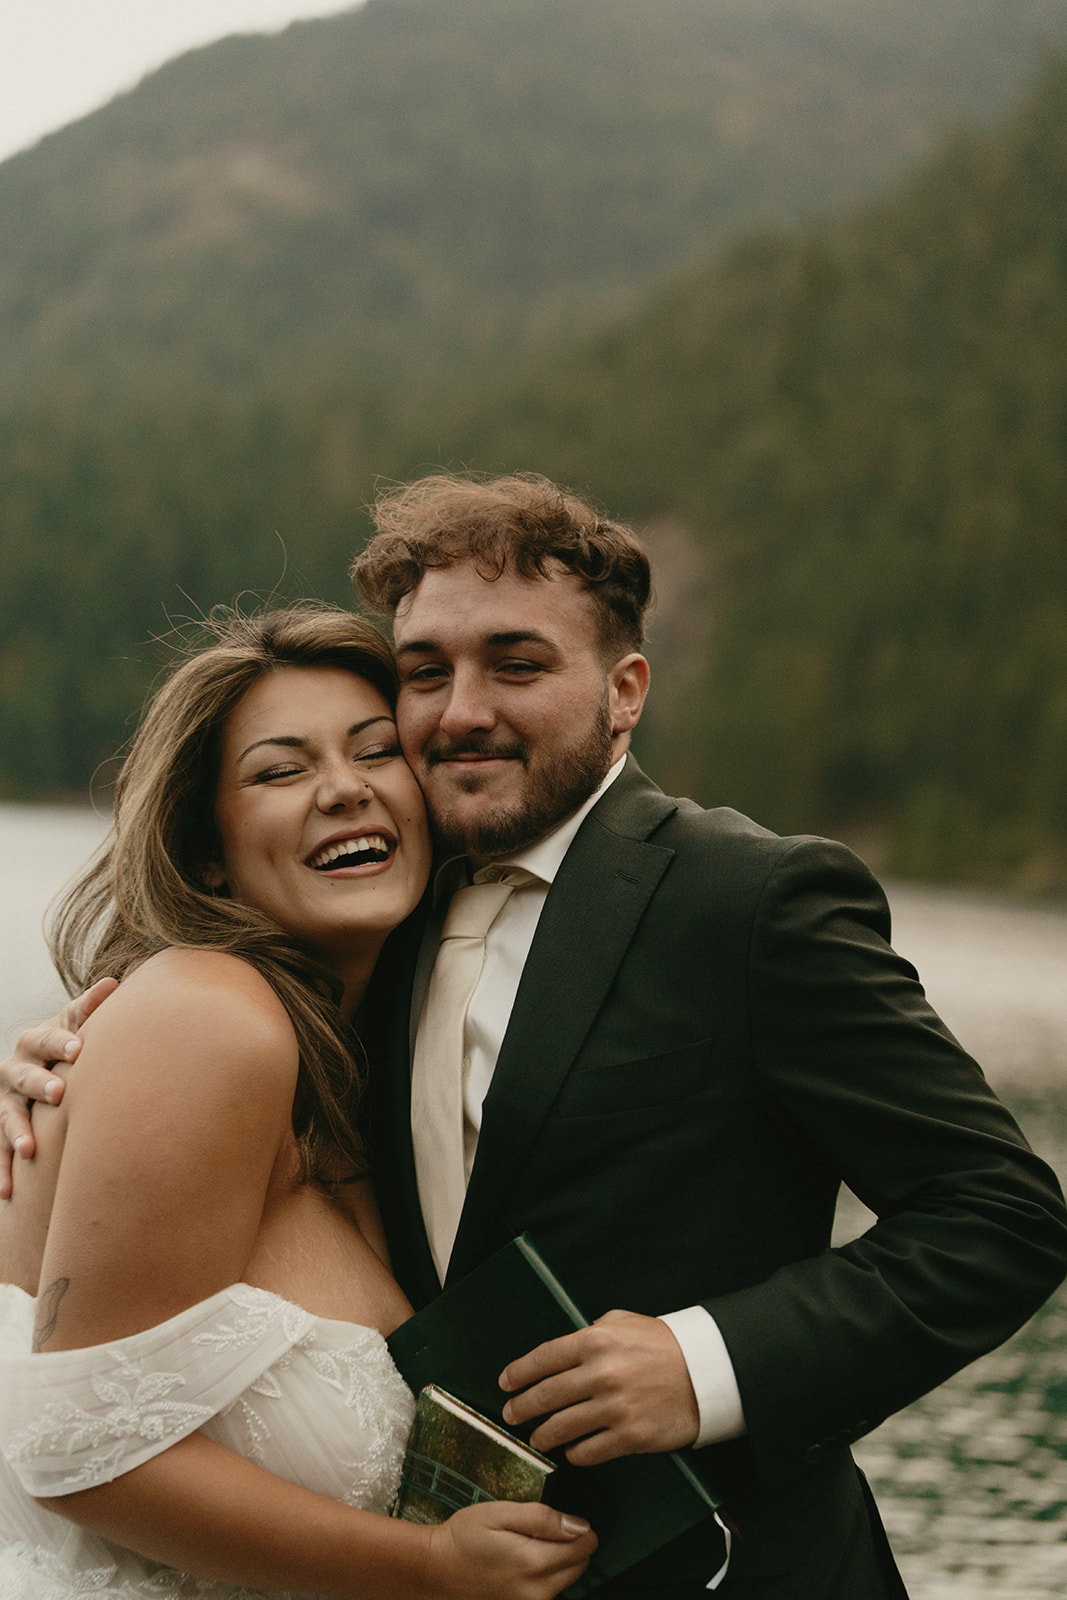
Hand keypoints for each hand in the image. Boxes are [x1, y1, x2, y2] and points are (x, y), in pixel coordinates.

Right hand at [0, 978, 117, 1195]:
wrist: (41, 1067)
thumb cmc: (68, 1045)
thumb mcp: (75, 1025)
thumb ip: (89, 1009)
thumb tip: (112, 983)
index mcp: (36, 1042)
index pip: (46, 1038)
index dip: (60, 1041)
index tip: (78, 1049)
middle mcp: (16, 1069)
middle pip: (24, 1075)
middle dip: (40, 1084)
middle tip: (60, 1093)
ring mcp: (7, 1100)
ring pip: (8, 1115)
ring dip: (17, 1131)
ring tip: (30, 1150)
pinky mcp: (3, 1128)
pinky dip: (3, 1170)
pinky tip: (8, 1192)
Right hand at [429, 1500, 596, 1599]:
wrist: (436, 1570)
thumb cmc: (465, 1537)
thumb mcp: (500, 1513)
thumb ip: (542, 1518)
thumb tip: (579, 1526)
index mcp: (535, 1563)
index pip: (586, 1546)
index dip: (576, 1527)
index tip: (556, 1520)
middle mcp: (538, 1592)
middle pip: (581, 1565)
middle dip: (570, 1544)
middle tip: (536, 1532)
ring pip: (567, 1579)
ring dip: (557, 1561)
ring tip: (524, 1547)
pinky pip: (549, 1591)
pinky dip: (543, 1576)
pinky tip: (519, 1564)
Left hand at [499, 1309, 699, 1464]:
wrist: (707, 1374)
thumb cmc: (665, 1346)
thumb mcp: (626, 1322)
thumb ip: (594, 1330)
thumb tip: (568, 1343)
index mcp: (596, 1341)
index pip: (544, 1358)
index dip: (519, 1372)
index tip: (505, 1383)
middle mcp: (601, 1373)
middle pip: (546, 1396)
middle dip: (522, 1408)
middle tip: (511, 1415)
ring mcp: (614, 1407)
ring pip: (562, 1427)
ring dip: (544, 1436)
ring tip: (537, 1439)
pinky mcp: (629, 1436)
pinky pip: (589, 1451)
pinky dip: (575, 1453)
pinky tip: (571, 1451)